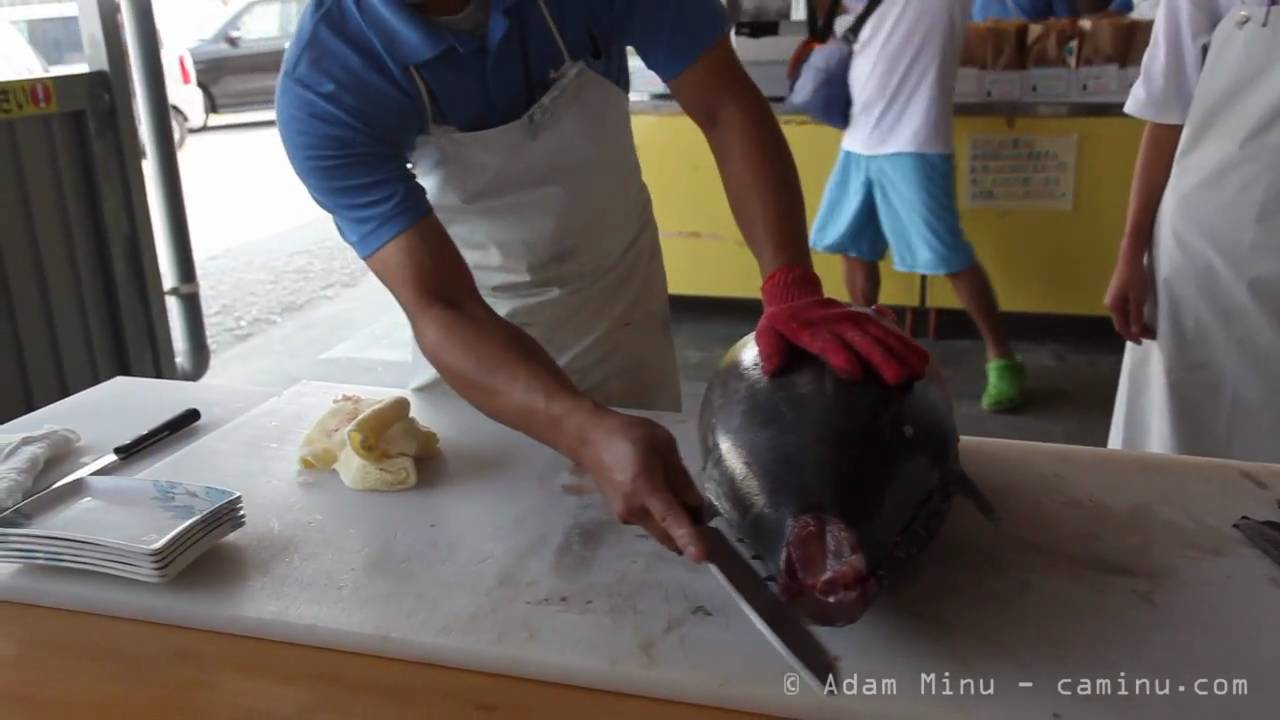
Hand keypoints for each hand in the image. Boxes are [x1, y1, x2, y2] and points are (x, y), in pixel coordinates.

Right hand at [569, 410, 706, 562]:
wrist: (590, 439)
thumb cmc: (628, 435)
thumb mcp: (663, 445)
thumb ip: (680, 477)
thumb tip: (696, 505)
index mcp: (645, 490)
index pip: (671, 520)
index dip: (688, 538)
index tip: (701, 557)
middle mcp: (634, 511)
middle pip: (667, 535)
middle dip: (688, 534)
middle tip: (705, 519)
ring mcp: (625, 517)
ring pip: (660, 531)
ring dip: (674, 525)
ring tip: (682, 498)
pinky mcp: (622, 517)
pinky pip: (650, 523)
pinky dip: (662, 519)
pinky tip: (662, 495)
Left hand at [755, 266, 929, 384]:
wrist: (795, 293)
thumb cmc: (781, 322)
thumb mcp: (767, 332)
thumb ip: (770, 349)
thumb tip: (773, 369)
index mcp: (812, 330)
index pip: (828, 344)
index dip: (840, 356)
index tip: (855, 373)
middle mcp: (838, 324)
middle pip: (862, 341)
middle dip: (882, 359)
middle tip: (900, 379)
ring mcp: (855, 319)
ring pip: (882, 335)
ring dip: (902, 351)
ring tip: (920, 370)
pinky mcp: (866, 317)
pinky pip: (888, 328)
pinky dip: (905, 342)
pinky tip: (921, 357)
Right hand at [1104, 255, 1155, 343]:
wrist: (1130, 258)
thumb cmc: (1135, 277)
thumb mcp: (1138, 298)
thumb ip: (1136, 316)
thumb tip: (1135, 331)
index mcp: (1113, 307)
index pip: (1121, 327)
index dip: (1132, 336)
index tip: (1144, 342)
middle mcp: (1110, 304)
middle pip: (1121, 322)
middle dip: (1134, 331)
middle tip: (1149, 335)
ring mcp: (1113, 298)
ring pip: (1123, 316)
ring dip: (1134, 323)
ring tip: (1147, 327)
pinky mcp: (1117, 293)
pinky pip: (1124, 310)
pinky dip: (1132, 315)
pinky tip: (1140, 315)